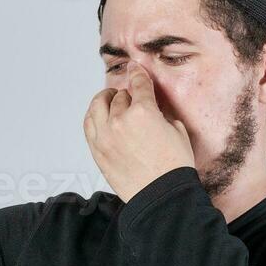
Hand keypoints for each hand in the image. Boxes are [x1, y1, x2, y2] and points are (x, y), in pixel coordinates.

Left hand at [83, 61, 194, 202]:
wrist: (161, 197)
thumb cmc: (173, 167)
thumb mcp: (177, 131)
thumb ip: (161, 114)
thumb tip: (152, 109)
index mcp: (143, 112)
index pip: (138, 84)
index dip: (137, 74)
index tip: (135, 69)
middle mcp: (120, 120)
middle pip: (119, 97)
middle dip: (126, 94)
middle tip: (130, 96)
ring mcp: (105, 136)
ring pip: (97, 106)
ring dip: (104, 100)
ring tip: (110, 100)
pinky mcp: (97, 151)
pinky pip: (89, 125)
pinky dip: (93, 116)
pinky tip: (99, 115)